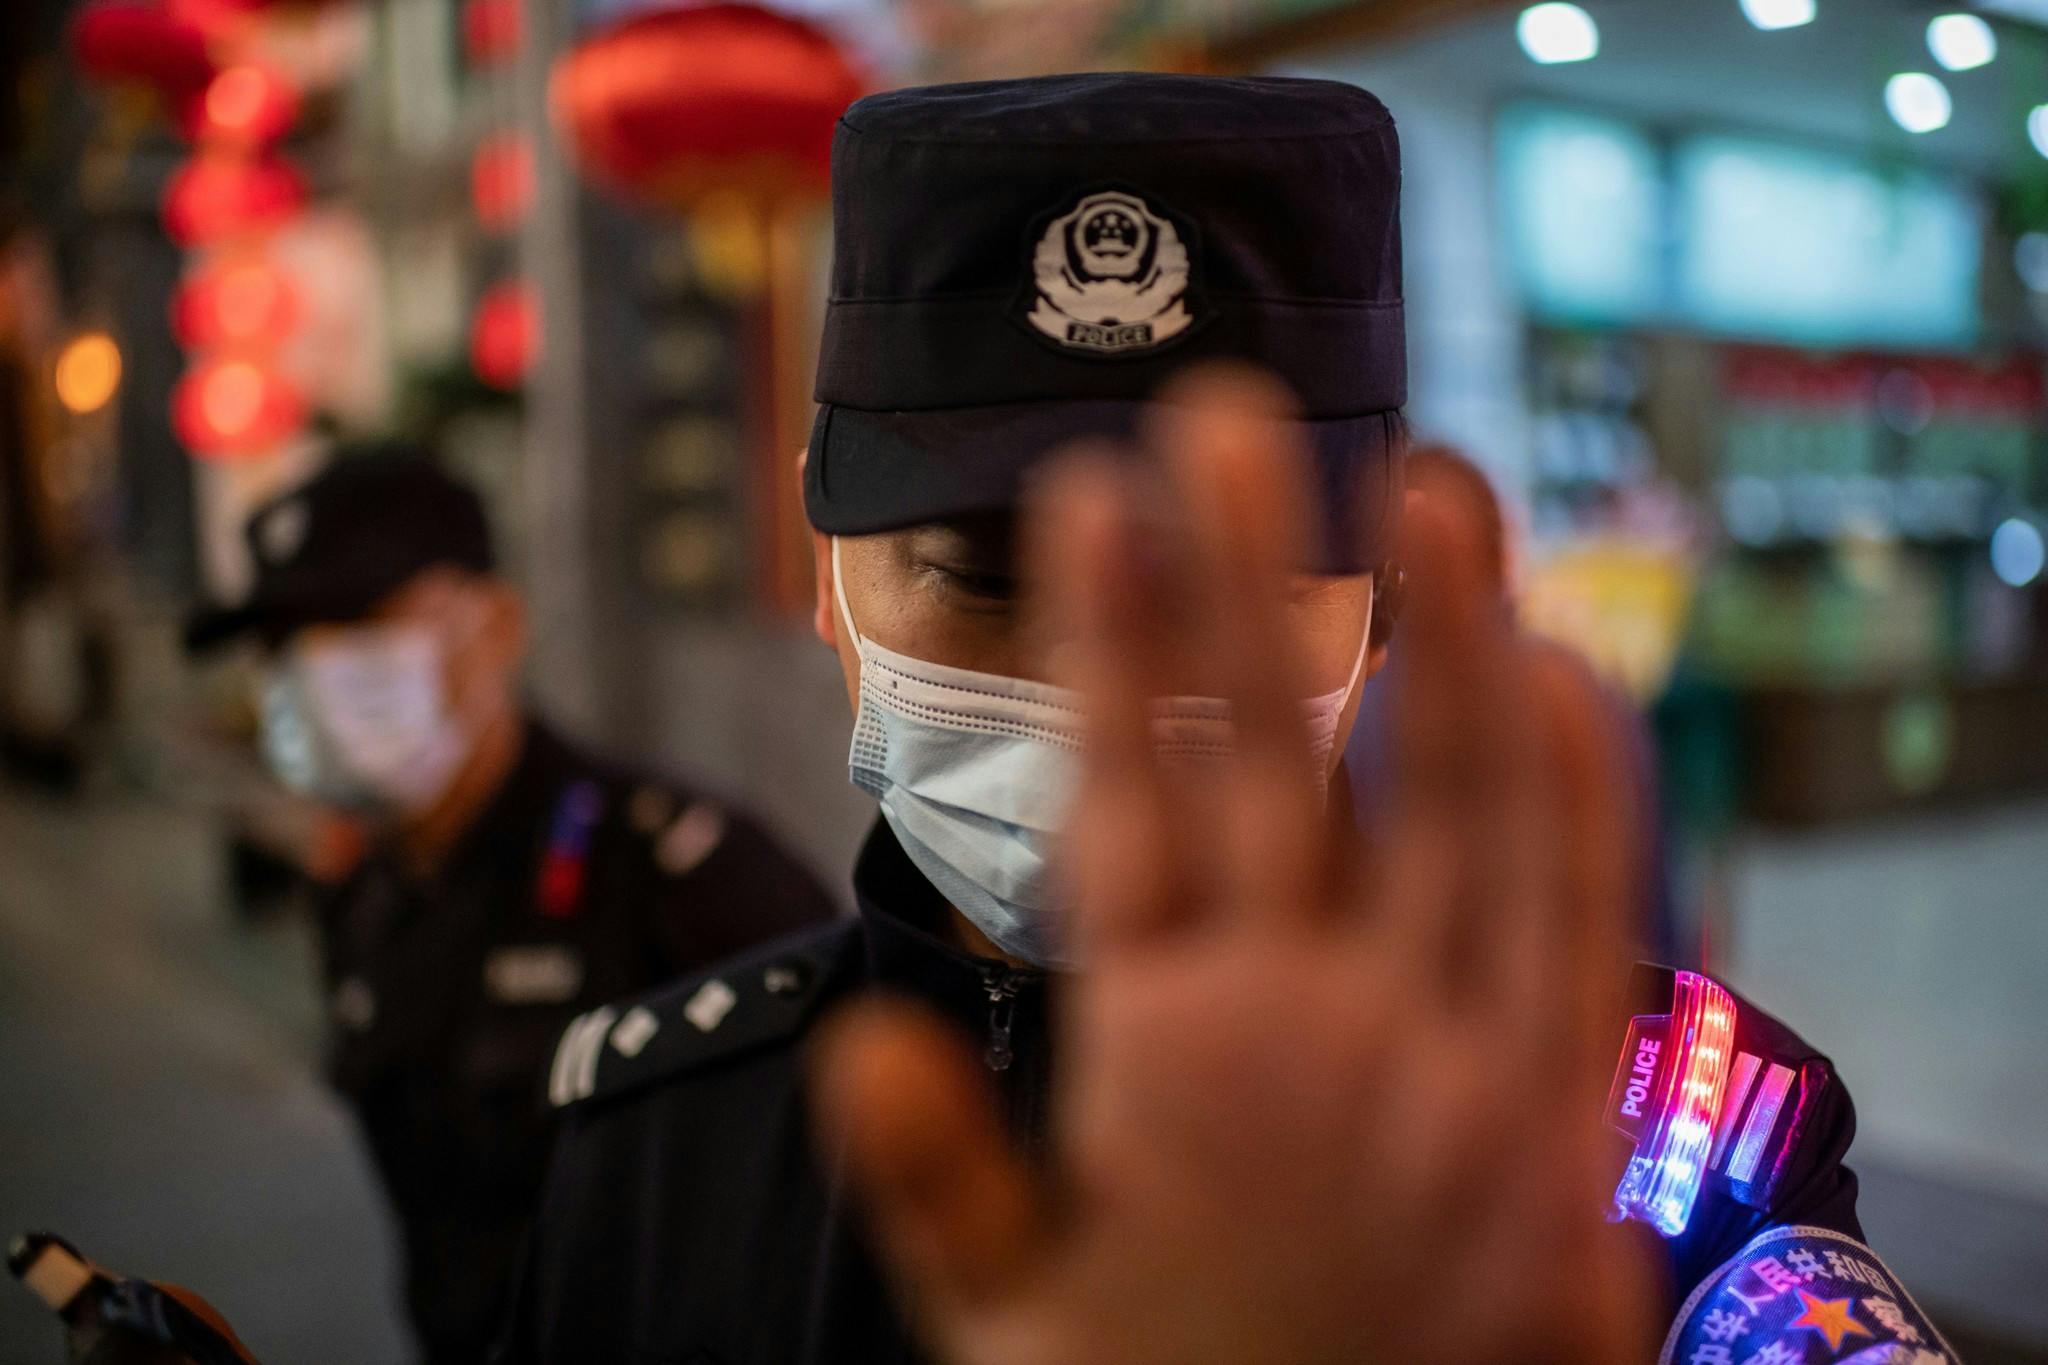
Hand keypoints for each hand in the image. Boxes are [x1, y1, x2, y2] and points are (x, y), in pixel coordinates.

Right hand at [810, 369, 1658, 1364]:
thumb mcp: (1009, 1323)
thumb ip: (936, 1177)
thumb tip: (852, 1043)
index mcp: (1175, 1064)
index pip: (1125, 799)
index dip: (1107, 636)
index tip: (1091, 495)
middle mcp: (1325, 1028)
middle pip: (1278, 757)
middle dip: (1248, 575)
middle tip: (1223, 414)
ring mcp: (1463, 1051)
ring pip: (1457, 801)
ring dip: (1444, 628)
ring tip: (1426, 473)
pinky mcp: (1570, 1095)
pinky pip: (1589, 909)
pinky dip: (1581, 782)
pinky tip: (1561, 660)